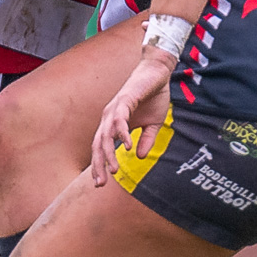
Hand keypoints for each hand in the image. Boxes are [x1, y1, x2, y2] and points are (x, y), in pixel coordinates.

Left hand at [90, 49, 174, 183]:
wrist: (158, 73)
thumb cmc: (153, 97)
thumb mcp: (153, 124)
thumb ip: (146, 140)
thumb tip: (141, 156)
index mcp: (113, 123)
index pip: (102, 147)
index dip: (100, 165)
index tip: (100, 183)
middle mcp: (109, 117)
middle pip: (99, 144)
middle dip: (98, 164)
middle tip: (100, 183)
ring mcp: (115, 109)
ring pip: (106, 135)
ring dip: (109, 153)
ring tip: (114, 169)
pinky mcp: (124, 100)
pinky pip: (120, 119)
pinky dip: (122, 133)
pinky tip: (128, 146)